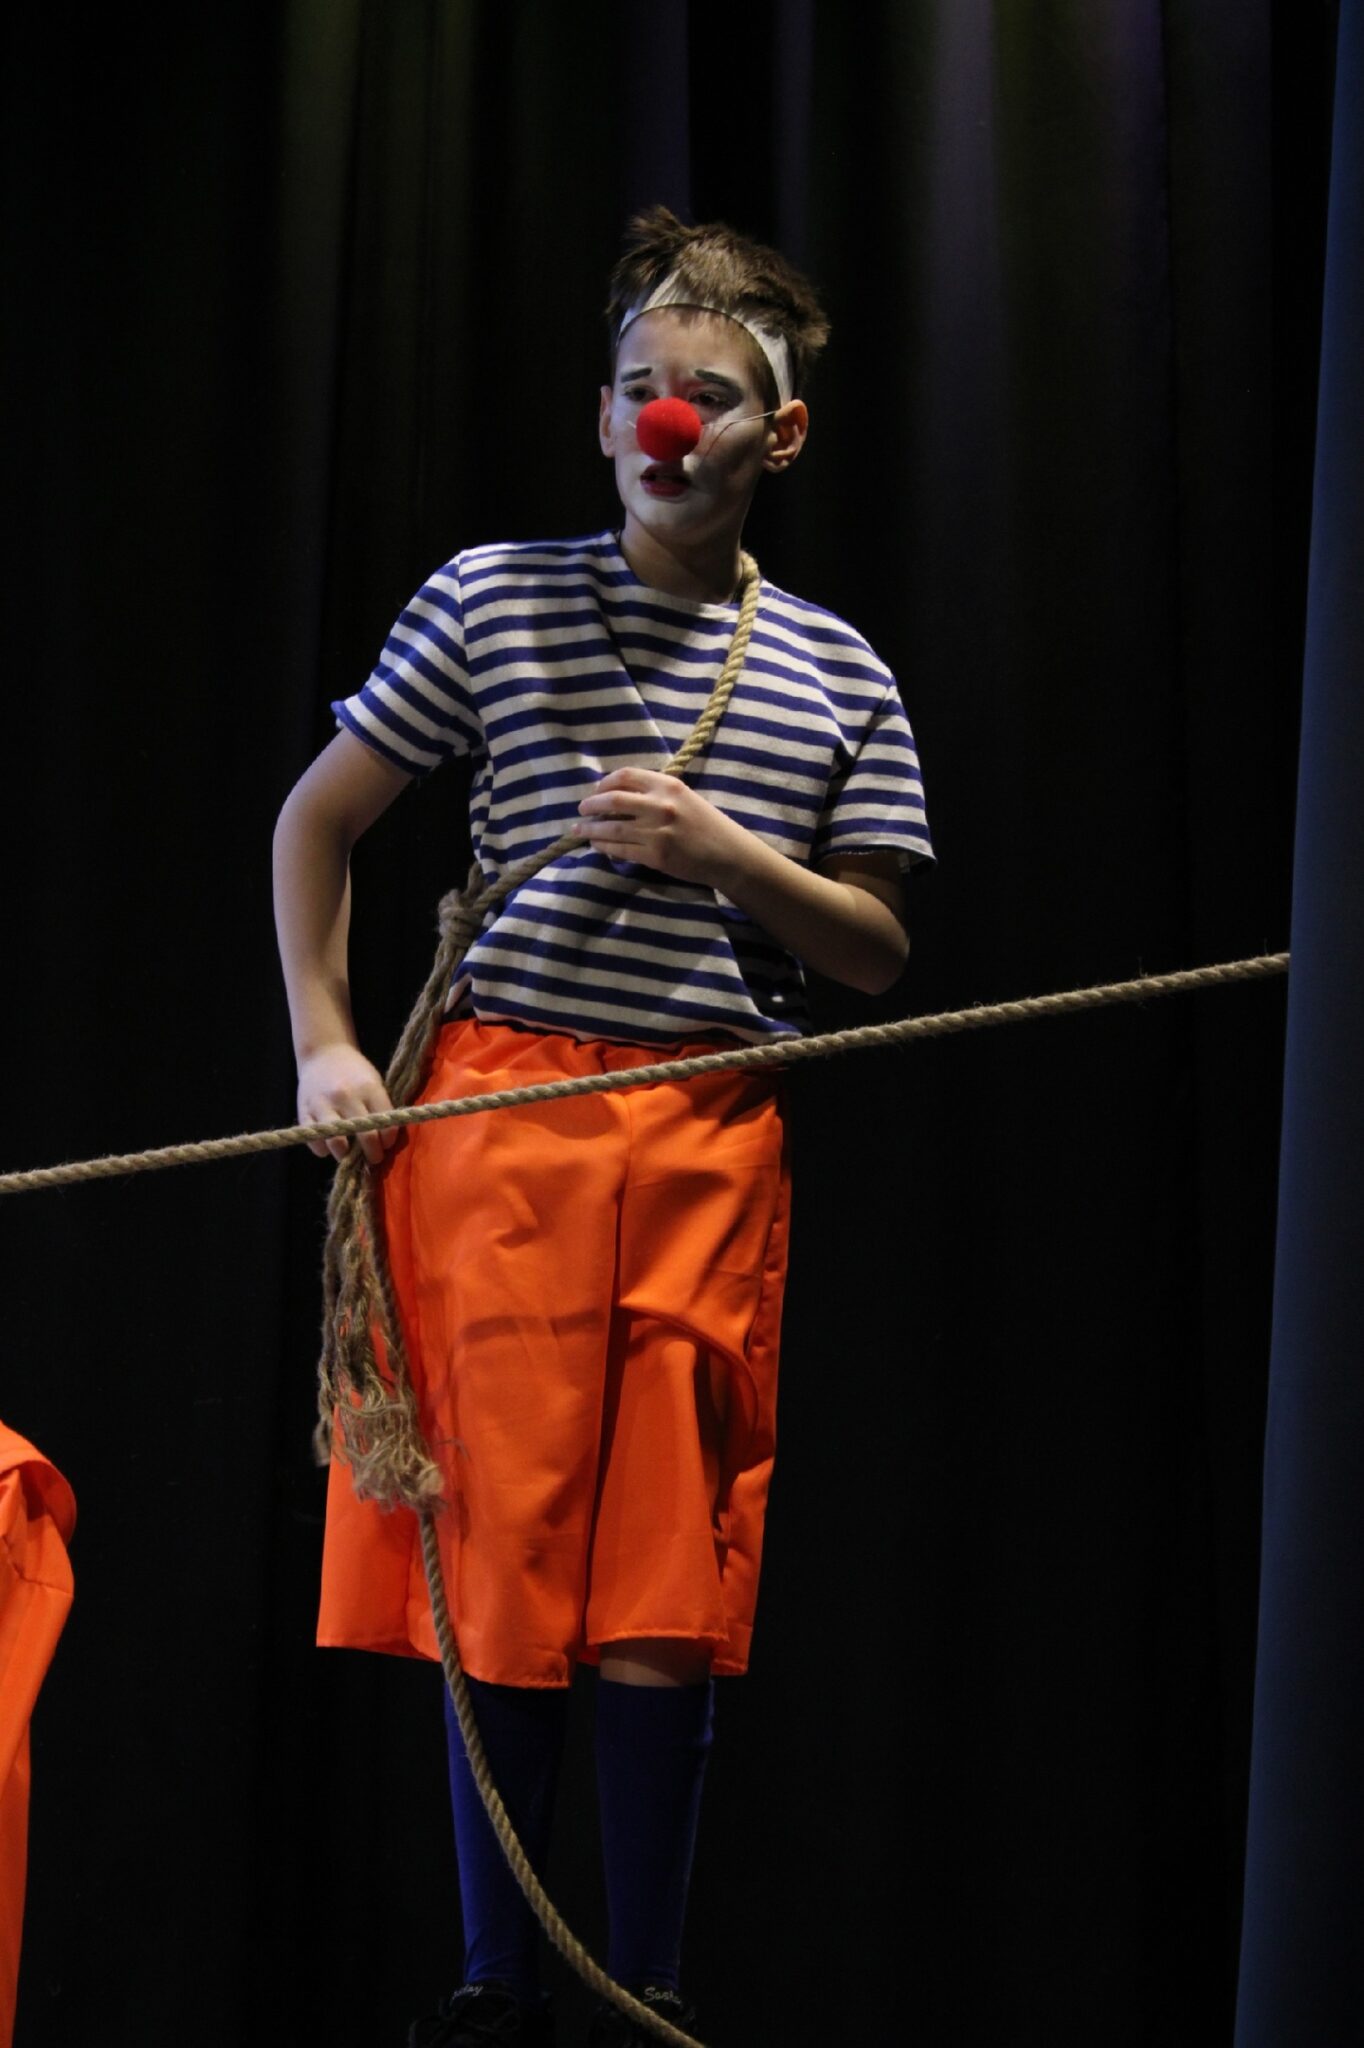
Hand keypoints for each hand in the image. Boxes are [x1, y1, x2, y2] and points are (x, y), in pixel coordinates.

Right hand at [296, 1043, 398, 1164]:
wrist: (323, 1052)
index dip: (389, 1140)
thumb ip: (380, 1107)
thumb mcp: (374, 1082)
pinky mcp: (304, 1111)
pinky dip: (323, 1149)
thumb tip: (385, 1140)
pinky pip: (315, 1140)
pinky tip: (329, 1145)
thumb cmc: (354, 1071)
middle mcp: (346, 1096)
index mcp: (369, 1088)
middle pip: (365, 1135)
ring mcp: (323, 1104)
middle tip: (374, 1158)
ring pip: (337, 1142)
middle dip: (372, 1153)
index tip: (386, 1145)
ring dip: (346, 1155)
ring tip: (350, 1154)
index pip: (385, 1123)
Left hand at [573, 768, 748, 887]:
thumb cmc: (707, 824)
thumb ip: (656, 793)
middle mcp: (660, 805)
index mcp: (667, 785)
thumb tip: (619, 795)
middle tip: (581, 809)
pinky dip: (605, 846)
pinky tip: (597, 845)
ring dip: (591, 829)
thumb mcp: (684, 797)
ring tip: (579, 830)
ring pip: (612, 827)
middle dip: (591, 805)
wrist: (728, 854)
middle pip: (612, 800)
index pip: (626, 776)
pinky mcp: (655, 856)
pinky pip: (621, 849)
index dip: (604, 783)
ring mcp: (656, 832)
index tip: (596, 791)